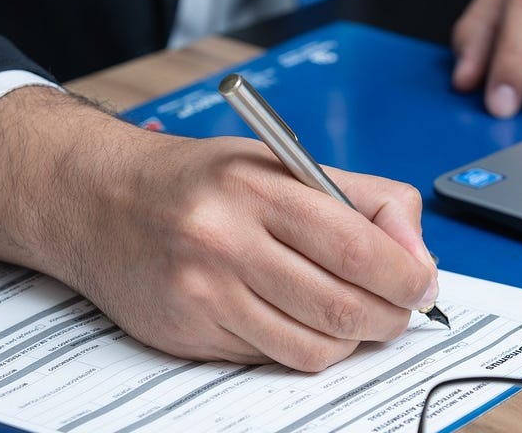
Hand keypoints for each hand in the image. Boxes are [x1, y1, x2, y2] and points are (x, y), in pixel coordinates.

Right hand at [0, 87, 438, 371]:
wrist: (98, 200)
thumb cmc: (202, 181)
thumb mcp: (283, 163)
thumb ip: (361, 200)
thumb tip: (416, 255)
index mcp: (258, 188)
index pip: (357, 247)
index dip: (407, 276)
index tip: (423, 284)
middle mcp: (226, 241)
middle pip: (342, 307)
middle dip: (389, 317)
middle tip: (398, 309)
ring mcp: (204, 293)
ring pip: (312, 347)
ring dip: (350, 341)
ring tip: (351, 316)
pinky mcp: (188, 334)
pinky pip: (272, 359)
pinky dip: (302, 347)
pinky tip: (298, 320)